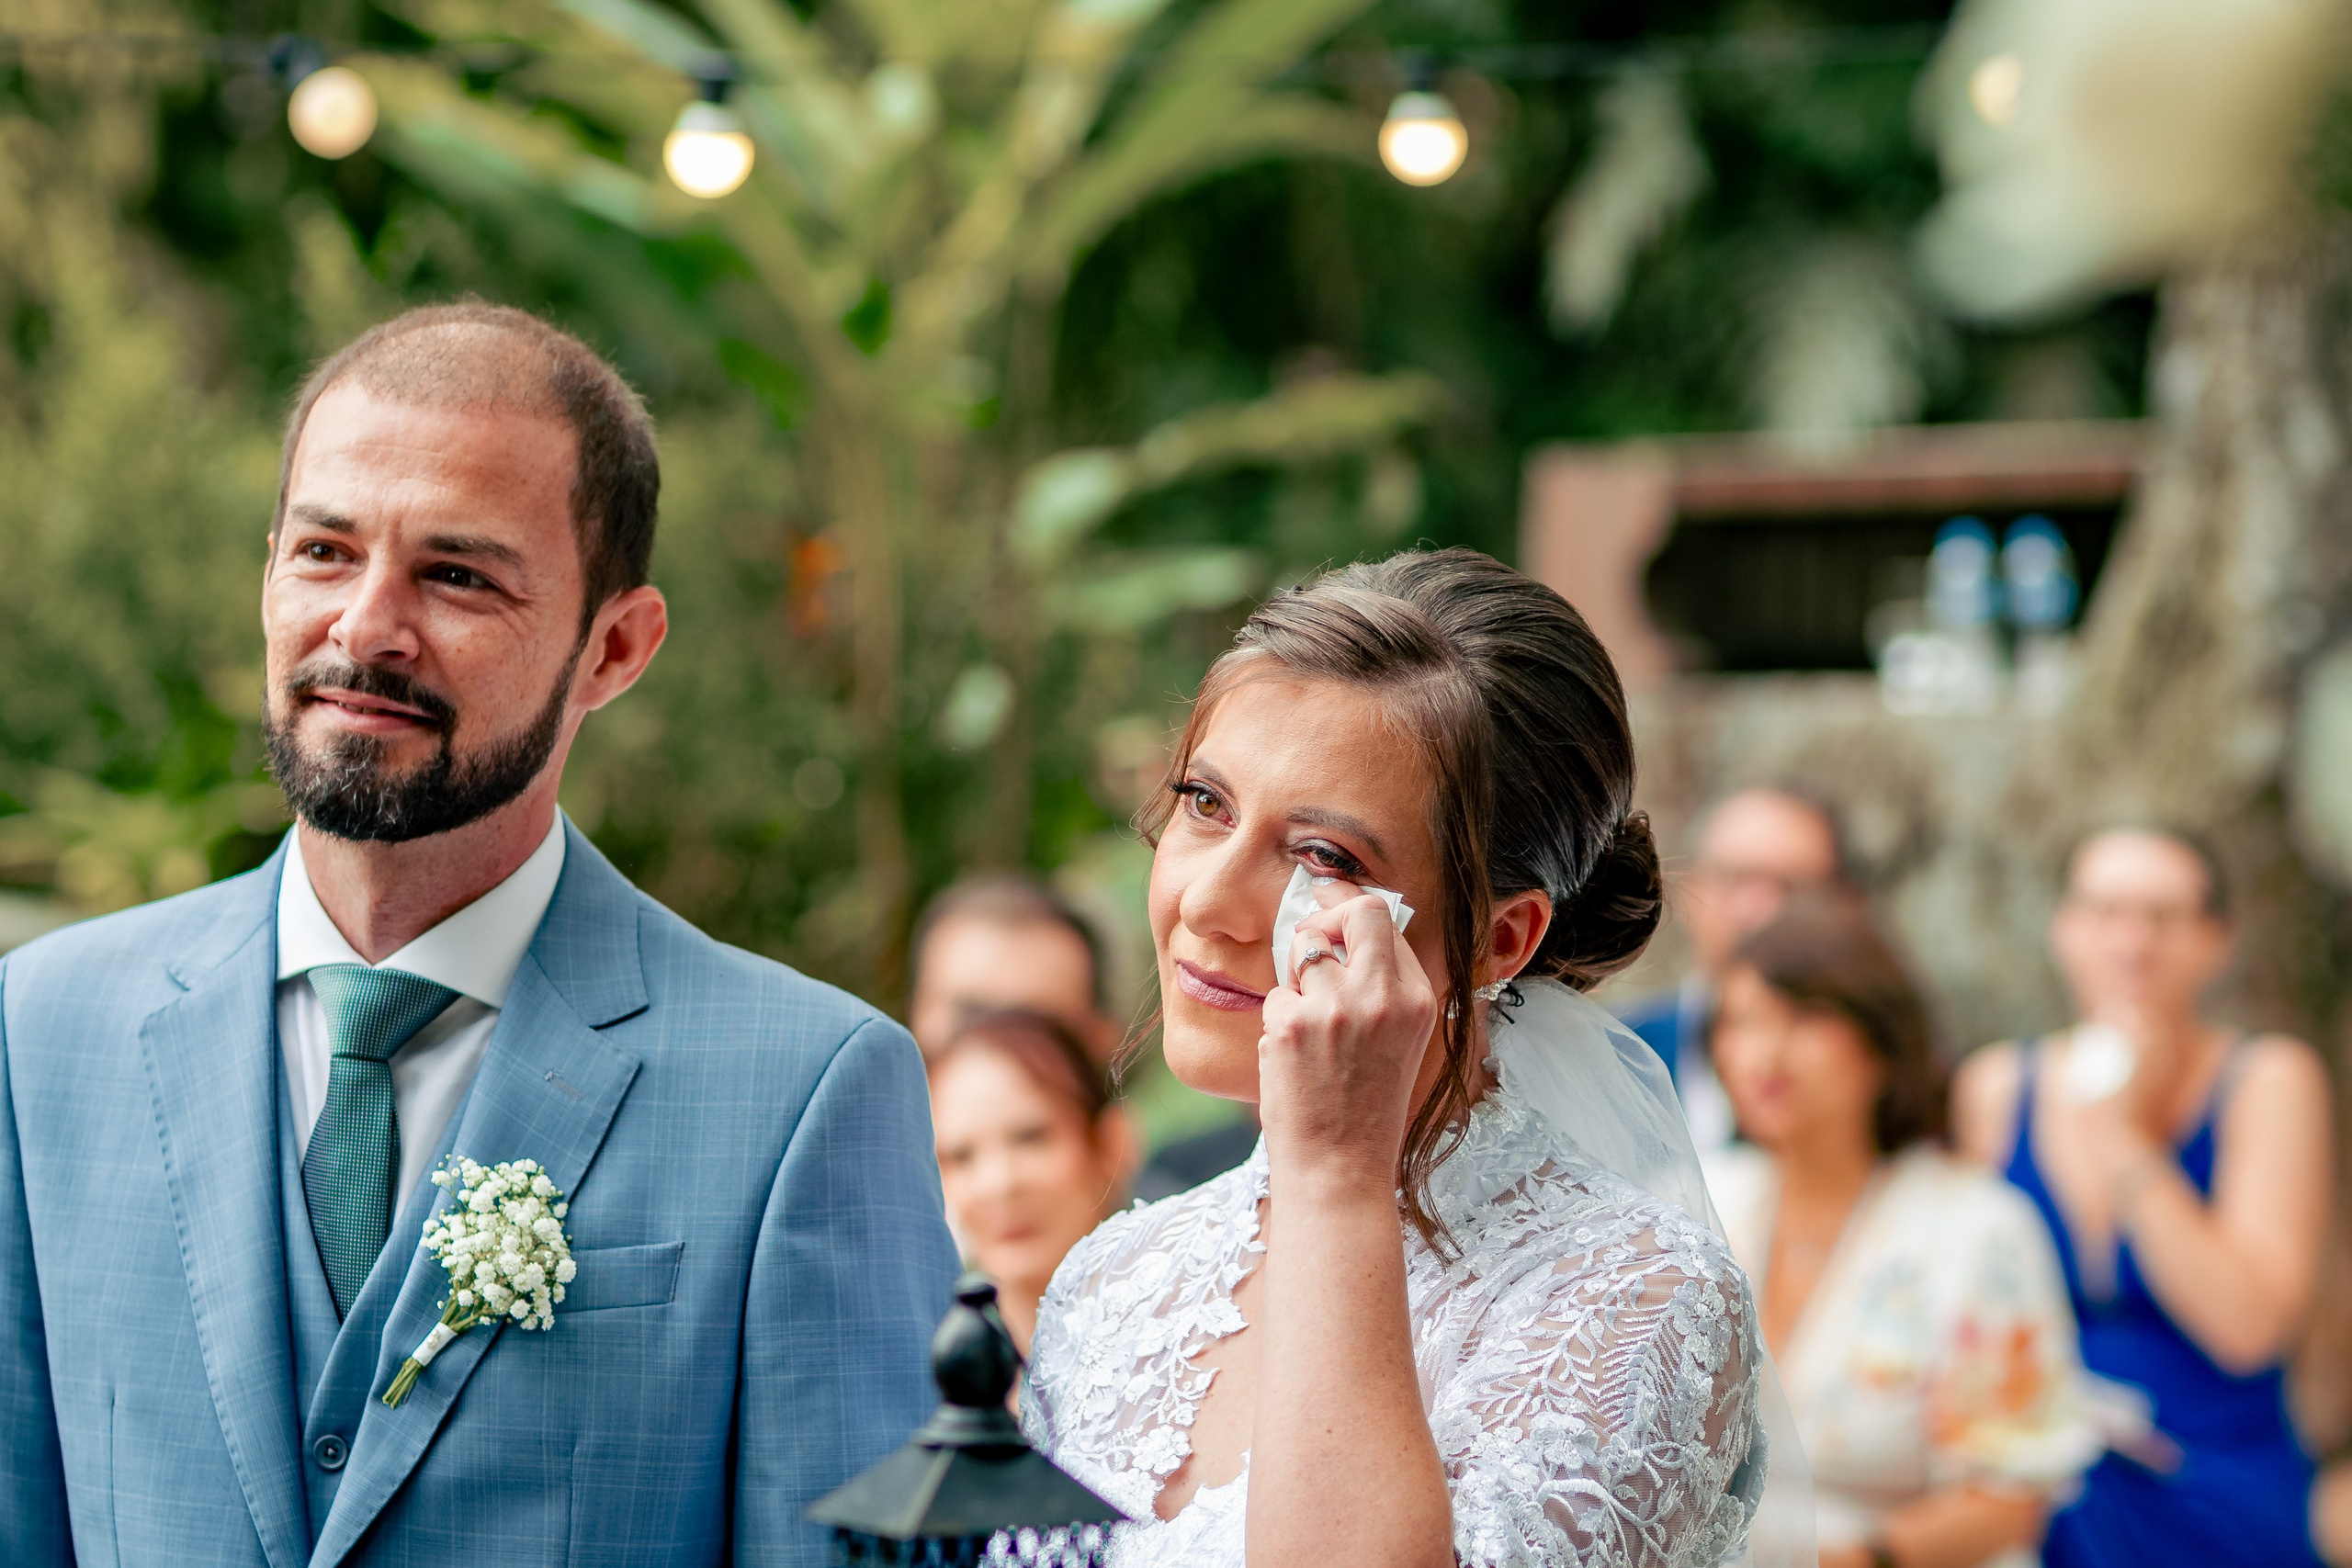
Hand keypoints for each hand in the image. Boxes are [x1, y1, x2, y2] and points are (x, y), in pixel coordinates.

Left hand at [1257, 880, 1439, 1183]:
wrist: (1341, 1168)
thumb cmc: (1365, 1110)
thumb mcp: (1400, 1042)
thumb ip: (1384, 988)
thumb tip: (1348, 925)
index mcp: (1417, 999)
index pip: (1386, 920)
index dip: (1351, 907)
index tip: (1330, 901)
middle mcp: (1383, 996)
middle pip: (1355, 910)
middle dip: (1326, 913)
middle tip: (1311, 935)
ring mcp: (1336, 1007)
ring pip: (1303, 951)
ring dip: (1297, 981)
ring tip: (1307, 1028)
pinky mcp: (1291, 1024)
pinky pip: (1276, 995)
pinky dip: (1278, 1022)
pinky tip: (1293, 1060)